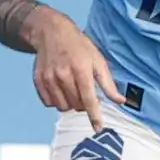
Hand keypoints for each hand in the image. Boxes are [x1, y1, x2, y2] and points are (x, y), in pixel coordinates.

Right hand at [29, 9, 125, 132]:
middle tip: (85, 92)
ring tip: (73, 90)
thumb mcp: (98, 60)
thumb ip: (108, 84)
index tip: (98, 128)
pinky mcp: (39, 80)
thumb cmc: (79, 46)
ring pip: (62, 107)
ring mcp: (49, 78)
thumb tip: (121, 101)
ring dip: (70, 104)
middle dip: (83, 104)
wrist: (52, 32)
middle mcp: (63, 75)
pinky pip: (49, 103)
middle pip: (76, 105)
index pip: (88, 99)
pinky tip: (61, 89)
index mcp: (81, 70)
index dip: (94, 115)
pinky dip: (57, 101)